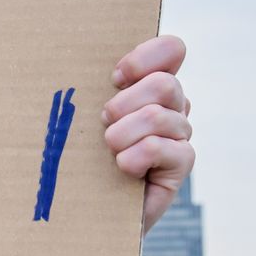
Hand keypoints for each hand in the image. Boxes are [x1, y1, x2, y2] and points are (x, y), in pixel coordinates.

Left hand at [103, 36, 191, 236]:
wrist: (90, 205)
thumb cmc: (83, 154)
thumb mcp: (85, 113)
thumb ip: (93, 86)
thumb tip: (73, 58)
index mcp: (153, 82)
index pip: (171, 49)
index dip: (143, 60)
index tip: (114, 79)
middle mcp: (174, 105)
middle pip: (164, 84)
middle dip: (124, 104)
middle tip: (104, 122)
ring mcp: (180, 134)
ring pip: (157, 116)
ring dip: (122, 135)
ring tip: (109, 150)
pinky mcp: (182, 163)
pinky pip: (158, 147)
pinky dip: (132, 158)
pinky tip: (123, 169)